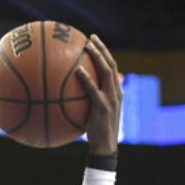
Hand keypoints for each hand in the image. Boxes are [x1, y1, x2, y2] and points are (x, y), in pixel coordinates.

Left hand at [77, 35, 121, 155]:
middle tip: (90, 37)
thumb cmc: (95, 132)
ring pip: (107, 71)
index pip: (112, 67)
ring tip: (87, 46)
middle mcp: (116, 91)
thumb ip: (86, 102)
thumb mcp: (93, 114)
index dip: (104, 53)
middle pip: (111, 63)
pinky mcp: (103, 106)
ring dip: (97, 56)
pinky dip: (87, 78)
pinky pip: (94, 89)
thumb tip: (68, 95)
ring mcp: (112, 98)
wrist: (104, 147)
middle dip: (102, 48)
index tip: (94, 42)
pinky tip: (77, 70)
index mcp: (115, 91)